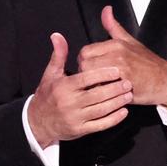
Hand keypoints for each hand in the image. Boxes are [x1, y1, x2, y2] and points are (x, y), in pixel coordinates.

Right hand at [27, 32, 131, 146]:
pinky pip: (100, 125)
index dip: (102, 74)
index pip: (85, 79)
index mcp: (63, 87)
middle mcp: (69, 103)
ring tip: (129, 94)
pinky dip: (113, 119)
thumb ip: (58, 55)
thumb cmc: (46, 95)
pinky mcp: (80, 130)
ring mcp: (75, 118)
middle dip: (114, 89)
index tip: (117, 70)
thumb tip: (58, 36)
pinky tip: (124, 111)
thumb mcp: (50, 74)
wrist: (37, 122)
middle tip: (128, 82)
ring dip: (117, 103)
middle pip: (96, 95)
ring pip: (100, 110)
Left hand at [76, 6, 166, 106]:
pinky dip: (102, 92)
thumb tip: (106, 9)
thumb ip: (113, 26)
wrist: (166, 80)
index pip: (85, 52)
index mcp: (116, 44)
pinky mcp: (123, 85)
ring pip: (90, 77)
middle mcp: (117, 55)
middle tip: (95, 78)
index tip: (93, 67)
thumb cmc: (148, 63)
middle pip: (84, 65)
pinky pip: (101, 89)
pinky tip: (109, 92)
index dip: (85, 61)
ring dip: (92, 83)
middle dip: (86, 73)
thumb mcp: (130, 41)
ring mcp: (120, 70)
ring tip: (101, 85)